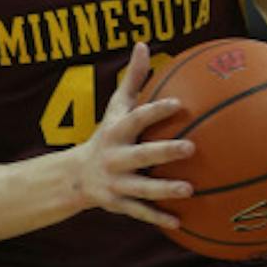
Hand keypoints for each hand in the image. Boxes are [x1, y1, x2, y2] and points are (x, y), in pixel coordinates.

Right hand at [74, 42, 194, 228]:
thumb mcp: (115, 108)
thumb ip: (132, 79)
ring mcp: (116, 182)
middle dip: (163, 152)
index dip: (155, 111)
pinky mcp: (118, 203)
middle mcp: (115, 158)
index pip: (137, 118)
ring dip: (164, 190)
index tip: (179, 103)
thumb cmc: (106, 135)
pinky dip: (157, 218)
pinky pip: (140, 212)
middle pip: (140, 154)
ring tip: (190, 189)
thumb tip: (144, 44)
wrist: (75, 176)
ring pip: (142, 188)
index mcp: (117, 132)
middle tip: (191, 147)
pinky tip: (179, 222)